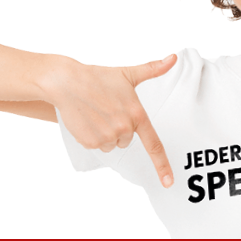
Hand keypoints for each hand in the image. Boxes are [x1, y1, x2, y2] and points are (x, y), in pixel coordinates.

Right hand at [45, 54, 177, 187]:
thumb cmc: (98, 77)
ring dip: (105, 133)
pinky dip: (93, 136)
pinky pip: (97, 146)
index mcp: (136, 114)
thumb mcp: (127, 74)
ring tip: (96, 113)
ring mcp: (106, 136)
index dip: (162, 165)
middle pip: (127, 140)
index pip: (154, 144)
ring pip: (112, 144)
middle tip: (107, 110)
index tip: (169, 182)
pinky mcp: (90, 142)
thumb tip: (173, 58)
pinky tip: (87, 120)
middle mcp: (124, 128)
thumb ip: (152, 69)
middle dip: (119, 128)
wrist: (67, 82)